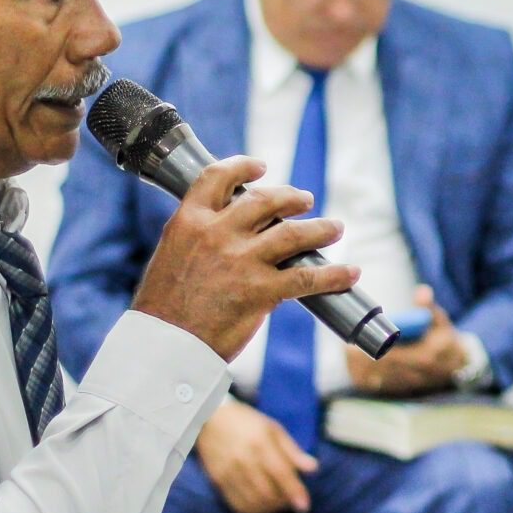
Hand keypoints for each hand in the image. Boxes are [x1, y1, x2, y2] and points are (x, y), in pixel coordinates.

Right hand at [130, 156, 358, 358]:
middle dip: (291, 197)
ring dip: (321, 229)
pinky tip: (349, 273)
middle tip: (305, 200)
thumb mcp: (171, 256)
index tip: (260, 167)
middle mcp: (217, 234)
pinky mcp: (260, 291)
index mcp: (189, 221)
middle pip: (266, 201)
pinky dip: (334, 275)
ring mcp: (241, 261)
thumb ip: (200, 238)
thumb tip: (231, 233)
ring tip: (335, 228)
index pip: (218, 178)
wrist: (163, 345)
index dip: (243, 167)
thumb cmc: (163, 309)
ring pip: (294, 234)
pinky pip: (307, 278)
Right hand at [194, 397, 316, 512]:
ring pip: (252, 502)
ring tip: (278, 503)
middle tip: (292, 501)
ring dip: (270, 509)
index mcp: (260, 442)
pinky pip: (237, 505)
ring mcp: (228, 472)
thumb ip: (293, 451)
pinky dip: (253, 511)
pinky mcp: (218, 480)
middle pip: (267, 492)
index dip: (294, 492)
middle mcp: (243, 459)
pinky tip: (261, 505)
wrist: (210, 419)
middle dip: (283, 503)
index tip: (304, 506)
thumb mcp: (274, 429)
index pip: (280, 473)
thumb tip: (313, 469)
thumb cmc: (248, 423)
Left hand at [345, 286, 467, 396]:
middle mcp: (415, 373)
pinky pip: (377, 387)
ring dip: (360, 369)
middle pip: (381, 368)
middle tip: (348, 348)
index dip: (375, 350)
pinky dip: (364, 377)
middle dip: (363, 360)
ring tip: (349, 355)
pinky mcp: (400, 389)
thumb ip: (429, 308)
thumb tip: (422, 292)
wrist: (456, 367)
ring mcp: (407, 384)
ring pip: (377, 379)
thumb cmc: (444, 340)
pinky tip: (354, 367)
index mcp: (425, 356)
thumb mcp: (441, 321)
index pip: (394, 356)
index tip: (362, 343)